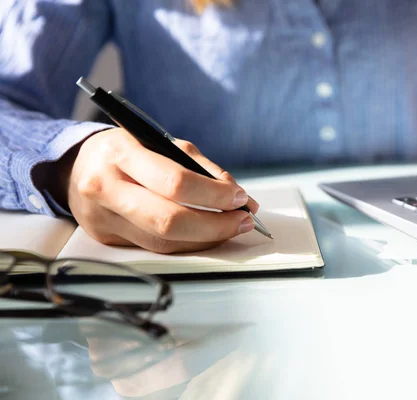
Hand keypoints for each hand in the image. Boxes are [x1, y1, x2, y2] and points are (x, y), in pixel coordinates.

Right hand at [53, 128, 258, 252]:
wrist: (76, 167)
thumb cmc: (125, 151)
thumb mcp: (160, 142)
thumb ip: (200, 168)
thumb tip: (237, 195)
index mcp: (121, 155)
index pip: (175, 182)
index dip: (213, 195)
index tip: (240, 198)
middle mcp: (106, 188)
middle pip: (169, 221)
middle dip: (215, 225)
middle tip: (243, 221)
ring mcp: (103, 219)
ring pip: (164, 242)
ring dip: (207, 239)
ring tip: (232, 228)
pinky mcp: (107, 239)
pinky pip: (155, 248)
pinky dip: (188, 244)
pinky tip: (207, 236)